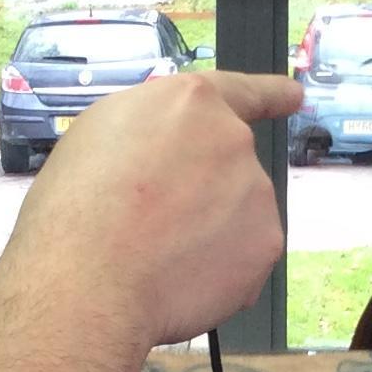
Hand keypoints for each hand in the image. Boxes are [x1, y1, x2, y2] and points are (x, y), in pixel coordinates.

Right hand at [0, 69, 299, 350]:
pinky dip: (218, 270)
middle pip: (227, 165)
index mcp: (189, 103)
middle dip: (199, 193)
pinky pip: (244, 256)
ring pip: (235, 214)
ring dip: (206, 233)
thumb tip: (169, 150)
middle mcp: (232, 138)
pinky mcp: (266, 243)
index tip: (294, 96)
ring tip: (154, 254)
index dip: (271, 93)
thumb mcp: (99, 136)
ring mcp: (255, 191)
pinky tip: (178, 278)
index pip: (241, 90)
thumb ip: (152, 131)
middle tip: (148, 224)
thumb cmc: (77, 210)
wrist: (90, 281)